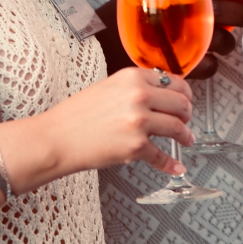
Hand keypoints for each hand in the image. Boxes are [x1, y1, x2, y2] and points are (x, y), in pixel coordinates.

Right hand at [38, 66, 194, 176]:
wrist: (55, 138)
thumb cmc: (76, 115)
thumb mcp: (109, 86)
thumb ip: (135, 87)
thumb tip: (159, 93)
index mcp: (134, 77)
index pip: (174, 82)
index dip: (184, 93)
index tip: (186, 100)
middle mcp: (140, 96)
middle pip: (181, 103)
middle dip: (187, 113)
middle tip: (187, 120)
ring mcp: (139, 121)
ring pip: (177, 127)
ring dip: (185, 135)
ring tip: (186, 139)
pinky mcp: (135, 146)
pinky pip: (160, 155)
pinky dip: (171, 163)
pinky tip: (176, 166)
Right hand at [93, 0, 242, 79]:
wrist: (98, 45)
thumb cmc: (124, 15)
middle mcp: (176, 14)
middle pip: (223, 10)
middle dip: (240, 12)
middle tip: (242, 13)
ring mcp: (178, 42)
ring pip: (221, 41)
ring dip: (228, 41)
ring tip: (224, 40)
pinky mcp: (176, 67)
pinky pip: (208, 67)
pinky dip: (212, 64)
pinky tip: (206, 59)